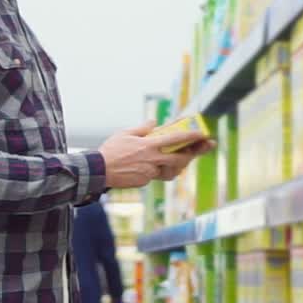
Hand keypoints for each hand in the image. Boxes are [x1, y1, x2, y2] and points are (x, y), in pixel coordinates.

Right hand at [97, 121, 211, 189]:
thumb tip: (154, 121)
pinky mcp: (145, 181)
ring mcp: (149, 172)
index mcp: (149, 145)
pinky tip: (159, 165)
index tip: (202, 133)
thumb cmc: (111, 150)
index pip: (175, 139)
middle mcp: (152, 159)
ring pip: (171, 169)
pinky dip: (160, 170)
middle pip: (180, 158)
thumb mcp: (126, 133)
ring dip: (179, 164)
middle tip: (202, 148)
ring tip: (183, 157)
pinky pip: (157, 175)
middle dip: (193, 153)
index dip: (191, 136)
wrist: (99, 170)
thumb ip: (142, 128)